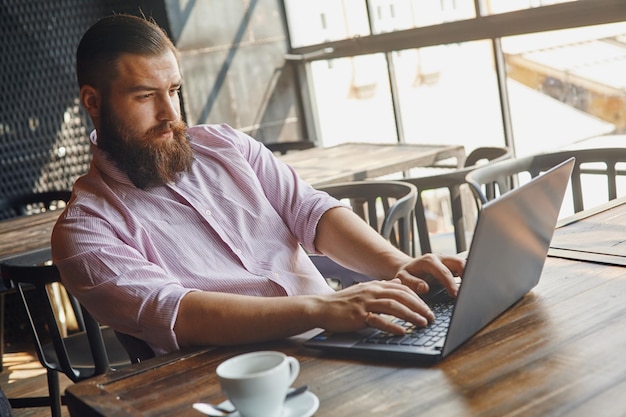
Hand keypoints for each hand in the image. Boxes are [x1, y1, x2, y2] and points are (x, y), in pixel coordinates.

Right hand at [315, 279, 434, 334]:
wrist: (322, 307)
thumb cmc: (343, 302)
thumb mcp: (364, 290)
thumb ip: (381, 287)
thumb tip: (399, 285)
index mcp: (375, 286)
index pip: (402, 288)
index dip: (417, 297)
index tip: (427, 307)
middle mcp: (372, 292)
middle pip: (401, 295)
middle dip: (419, 306)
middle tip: (431, 316)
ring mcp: (365, 303)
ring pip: (393, 306)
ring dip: (411, 315)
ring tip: (423, 323)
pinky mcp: (358, 316)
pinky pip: (378, 320)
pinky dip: (392, 326)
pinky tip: (402, 331)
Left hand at [393, 253, 464, 296]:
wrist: (407, 268)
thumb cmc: (405, 275)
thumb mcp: (402, 279)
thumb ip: (412, 283)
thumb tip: (425, 287)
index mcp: (429, 261)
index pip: (444, 272)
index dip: (451, 283)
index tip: (456, 295)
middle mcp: (440, 258)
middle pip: (458, 262)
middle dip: (466, 275)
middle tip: (469, 290)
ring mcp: (447, 260)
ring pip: (463, 263)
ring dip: (469, 275)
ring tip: (471, 289)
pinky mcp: (451, 265)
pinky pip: (462, 268)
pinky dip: (467, 276)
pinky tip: (469, 287)